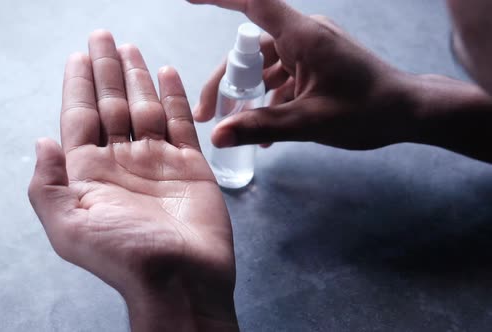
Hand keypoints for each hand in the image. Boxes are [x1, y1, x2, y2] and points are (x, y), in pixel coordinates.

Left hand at [28, 31, 237, 330]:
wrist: (181, 281)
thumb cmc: (124, 256)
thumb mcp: (69, 227)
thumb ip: (48, 184)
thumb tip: (41, 142)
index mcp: (89, 174)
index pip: (79, 117)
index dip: (77, 84)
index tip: (78, 55)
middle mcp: (121, 163)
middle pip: (110, 105)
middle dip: (105, 70)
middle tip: (102, 36)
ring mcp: (156, 162)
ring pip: (144, 108)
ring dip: (136, 77)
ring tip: (130, 47)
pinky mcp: (189, 166)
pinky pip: (180, 123)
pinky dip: (173, 97)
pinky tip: (166, 74)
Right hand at [189, 0, 418, 149]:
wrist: (409, 112)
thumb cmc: (368, 112)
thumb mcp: (310, 122)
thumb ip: (261, 127)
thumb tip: (217, 136)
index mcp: (303, 36)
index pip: (253, 3)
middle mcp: (304, 35)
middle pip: (250, 49)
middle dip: (225, 81)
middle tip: (207, 115)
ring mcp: (310, 50)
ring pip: (263, 66)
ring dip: (245, 93)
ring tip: (231, 125)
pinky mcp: (316, 64)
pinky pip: (282, 76)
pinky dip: (268, 99)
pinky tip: (264, 131)